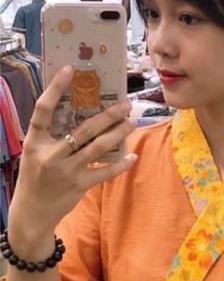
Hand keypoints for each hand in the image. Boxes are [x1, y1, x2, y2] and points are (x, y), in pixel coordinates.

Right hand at [10, 66, 137, 239]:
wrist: (32, 211)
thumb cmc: (36, 176)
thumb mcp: (37, 152)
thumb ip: (53, 135)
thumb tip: (80, 112)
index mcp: (35, 141)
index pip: (43, 109)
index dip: (55, 88)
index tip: (70, 70)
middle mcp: (51, 154)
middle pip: (83, 129)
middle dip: (108, 115)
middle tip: (125, 104)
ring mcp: (66, 170)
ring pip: (98, 147)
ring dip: (118, 133)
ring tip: (132, 122)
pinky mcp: (80, 185)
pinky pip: (105, 172)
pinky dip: (120, 164)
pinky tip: (133, 156)